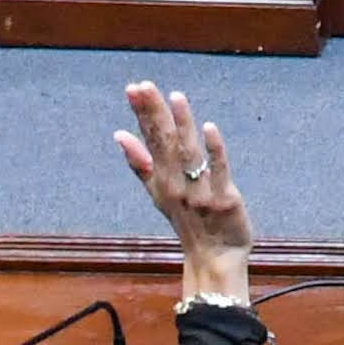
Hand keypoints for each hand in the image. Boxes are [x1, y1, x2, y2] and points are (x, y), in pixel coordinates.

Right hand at [116, 81, 257, 308]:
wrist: (213, 259)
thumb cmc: (188, 220)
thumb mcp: (158, 192)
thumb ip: (139, 163)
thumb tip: (119, 134)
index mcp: (161, 179)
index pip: (150, 140)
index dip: (143, 113)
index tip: (133, 87)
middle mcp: (177, 183)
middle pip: (164, 143)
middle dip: (154, 114)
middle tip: (143, 86)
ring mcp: (200, 191)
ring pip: (189, 153)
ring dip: (182, 125)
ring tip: (175, 98)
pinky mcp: (224, 199)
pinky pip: (218, 171)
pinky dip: (214, 150)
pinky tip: (209, 127)